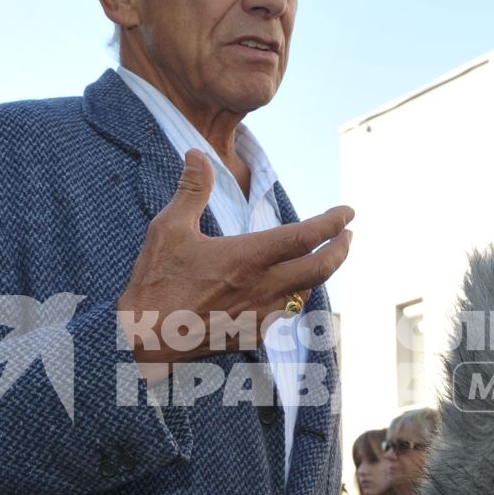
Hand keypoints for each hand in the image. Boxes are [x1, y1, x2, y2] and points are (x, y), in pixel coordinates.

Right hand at [116, 152, 352, 366]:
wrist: (145, 340)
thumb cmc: (155, 283)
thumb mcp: (169, 229)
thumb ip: (191, 190)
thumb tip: (197, 154)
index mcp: (248, 258)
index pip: (306, 236)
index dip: (332, 222)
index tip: (348, 211)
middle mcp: (263, 288)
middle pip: (322, 268)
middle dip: (342, 249)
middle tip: (349, 235)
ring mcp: (260, 315)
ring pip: (306, 292)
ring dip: (319, 273)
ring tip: (322, 258)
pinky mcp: (251, 335)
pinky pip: (285, 313)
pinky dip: (295, 297)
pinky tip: (288, 291)